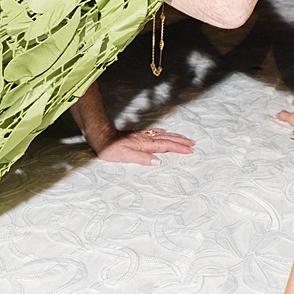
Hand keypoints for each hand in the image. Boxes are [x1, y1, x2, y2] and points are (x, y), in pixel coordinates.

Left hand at [69, 84, 194, 165]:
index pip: (166, 146)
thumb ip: (142, 159)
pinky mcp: (138, 134)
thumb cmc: (110, 149)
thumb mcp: (125, 156)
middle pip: (168, 139)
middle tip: (193, 144)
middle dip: (181, 141)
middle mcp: (146, 138)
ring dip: (175, 136)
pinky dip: (163, 132)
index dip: (179, 148)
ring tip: (184, 138)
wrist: (101, 136)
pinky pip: (155, 132)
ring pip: (163, 135)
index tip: (190, 150)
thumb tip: (158, 161)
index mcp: (145, 145)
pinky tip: (165, 132)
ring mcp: (143, 135)